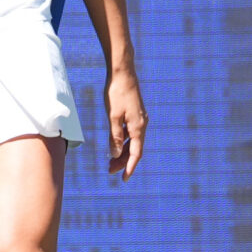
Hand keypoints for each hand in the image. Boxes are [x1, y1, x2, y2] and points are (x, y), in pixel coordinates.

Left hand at [103, 66, 145, 180]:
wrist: (123, 72)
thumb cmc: (116, 93)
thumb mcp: (113, 116)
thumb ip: (115, 136)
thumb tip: (115, 154)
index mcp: (139, 127)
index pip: (136, 153)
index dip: (130, 167)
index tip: (124, 179)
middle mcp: (142, 124)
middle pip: (135, 149)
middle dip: (123, 162)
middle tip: (109, 171)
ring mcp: (140, 119)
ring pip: (133, 142)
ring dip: (123, 152)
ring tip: (110, 162)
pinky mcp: (136, 114)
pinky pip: (132, 133)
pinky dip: (124, 142)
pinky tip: (115, 145)